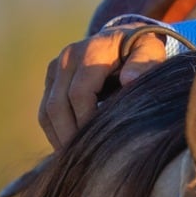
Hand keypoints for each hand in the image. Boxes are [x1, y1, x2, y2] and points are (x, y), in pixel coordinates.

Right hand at [39, 27, 166, 147]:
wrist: (123, 36)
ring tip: (76, 159)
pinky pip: (45, 111)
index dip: (86, 121)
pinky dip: (54, 132)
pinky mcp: (51, 78)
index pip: (79, 93)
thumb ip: (142, 64)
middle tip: (85, 161)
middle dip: (70, 135)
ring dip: (59, 137)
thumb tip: (130, 81)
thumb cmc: (141, 49)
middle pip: (58, 105)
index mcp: (91, 51)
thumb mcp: (150, 50)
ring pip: (47, 111)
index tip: (100, 143)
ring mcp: (56, 67)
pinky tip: (70, 148)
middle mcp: (68, 57)